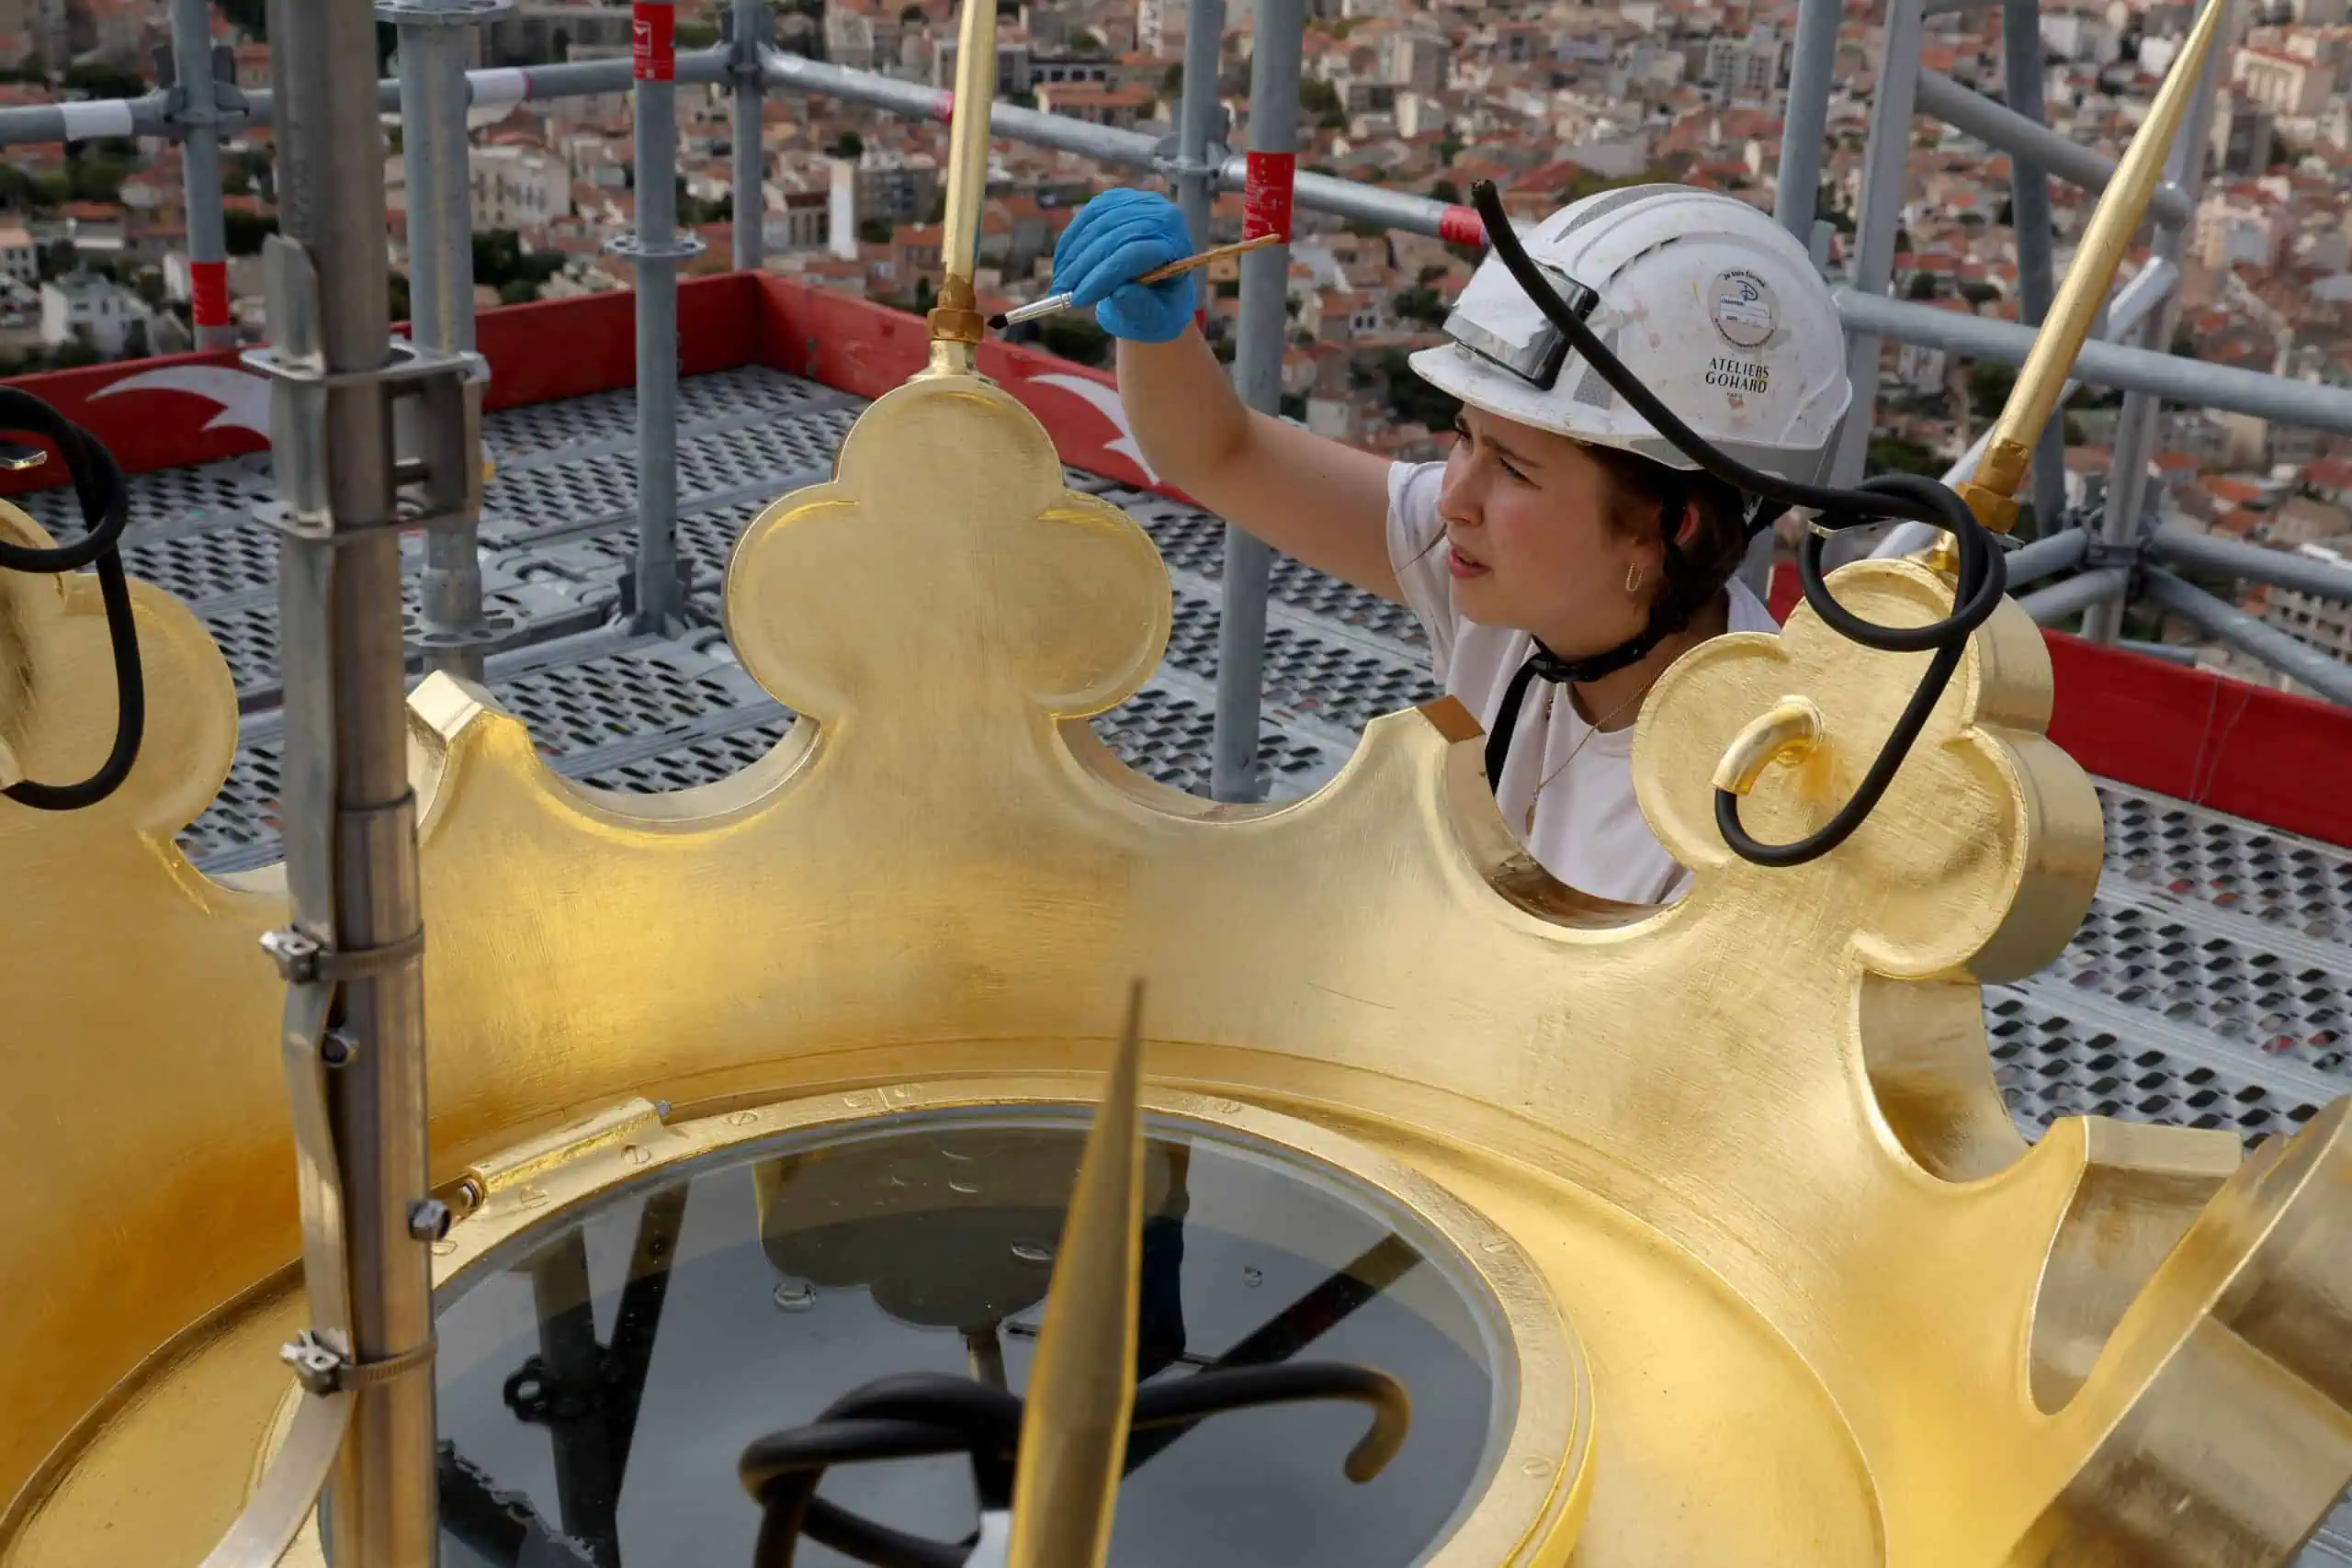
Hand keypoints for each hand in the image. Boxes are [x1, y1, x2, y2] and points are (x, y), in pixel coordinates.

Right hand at [1051, 188, 1197, 343]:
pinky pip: (1086, 216)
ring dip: (1073, 255)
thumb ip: (1141, 308)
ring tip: (1060, 284)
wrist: (1155, 287)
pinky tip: (1062, 264)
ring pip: (1096, 225)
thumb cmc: (1158, 307)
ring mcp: (1138, 202)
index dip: (1103, 276)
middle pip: (1113, 237)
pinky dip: (1071, 241)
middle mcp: (1161, 215)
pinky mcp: (1116, 200)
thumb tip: (1121, 292)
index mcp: (1176, 244)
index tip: (1078, 299)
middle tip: (1061, 293)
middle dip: (1083, 267)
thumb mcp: (1155, 318)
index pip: (1135, 253)